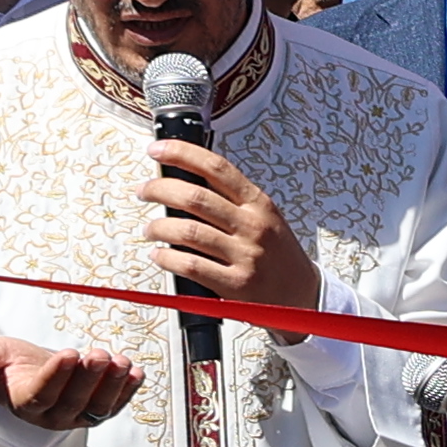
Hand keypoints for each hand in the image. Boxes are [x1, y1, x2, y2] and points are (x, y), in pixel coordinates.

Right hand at [0, 336, 141, 431]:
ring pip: (97, 407)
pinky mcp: (96, 411)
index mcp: (24, 402)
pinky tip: (136, 372)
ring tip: (122, 362)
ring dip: (112, 386)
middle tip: (99, 354)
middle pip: (73, 402)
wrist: (29, 373)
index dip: (56, 377)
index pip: (41, 394)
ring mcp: (76, 416)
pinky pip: (114, 405)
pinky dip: (127, 391)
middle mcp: (52, 416)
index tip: (69, 353)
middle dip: (88, 378)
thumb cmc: (10, 364)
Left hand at [143, 140, 317, 310]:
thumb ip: (232, 200)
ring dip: (159, 227)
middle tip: (144, 191)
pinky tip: (159, 255)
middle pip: (195, 197)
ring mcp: (245, 256)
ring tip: (149, 229)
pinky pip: (191, 265)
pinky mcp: (236, 284)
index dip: (182, 154)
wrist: (303, 296)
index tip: (157, 150)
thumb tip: (187, 182)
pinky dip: (167, 258)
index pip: (217, 168)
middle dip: (160, 190)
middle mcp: (252, 226)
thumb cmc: (279, 256)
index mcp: (259, 204)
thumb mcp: (265, 218)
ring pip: (188, 231)